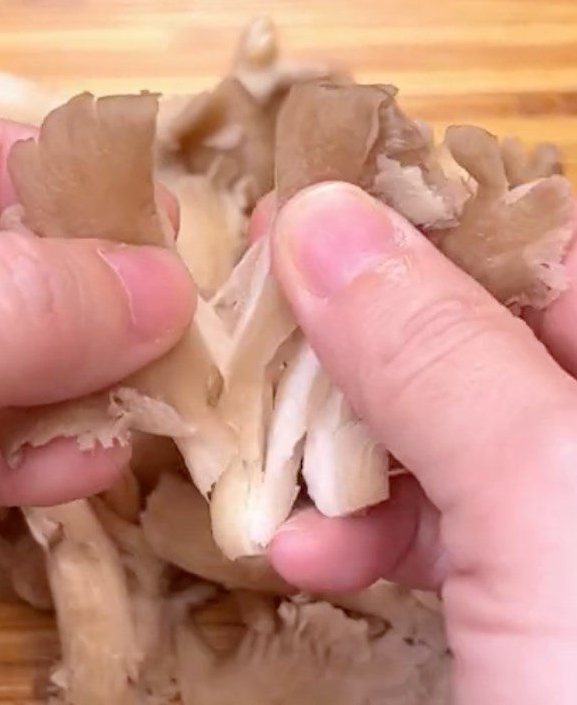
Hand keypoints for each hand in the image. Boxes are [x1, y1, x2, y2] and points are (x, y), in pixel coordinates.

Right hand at [268, 182, 576, 702]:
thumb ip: (437, 353)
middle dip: (356, 342)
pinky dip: (355, 530)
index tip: (300, 213)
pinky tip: (302, 559)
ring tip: (272, 480)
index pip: (546, 246)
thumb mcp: (547, 508)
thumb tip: (314, 217)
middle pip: (473, 336)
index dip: (421, 222)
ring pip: (434, 429)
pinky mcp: (517, 587)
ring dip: (340, 450)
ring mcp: (558, 517)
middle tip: (254, 324)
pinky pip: (425, 519)